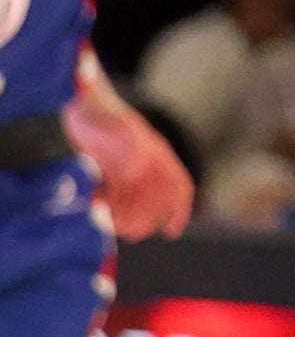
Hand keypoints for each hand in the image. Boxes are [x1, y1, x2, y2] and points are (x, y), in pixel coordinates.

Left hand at [64, 92, 189, 241]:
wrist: (73, 103)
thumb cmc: (96, 110)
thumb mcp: (115, 125)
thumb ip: (130, 140)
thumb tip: (140, 158)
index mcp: (155, 153)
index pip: (178, 185)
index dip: (179, 210)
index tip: (171, 233)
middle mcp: (144, 163)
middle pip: (155, 200)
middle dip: (145, 220)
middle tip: (127, 233)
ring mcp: (125, 169)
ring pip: (134, 203)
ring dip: (125, 218)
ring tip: (107, 223)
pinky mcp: (106, 173)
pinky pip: (115, 198)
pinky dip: (108, 208)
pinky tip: (95, 205)